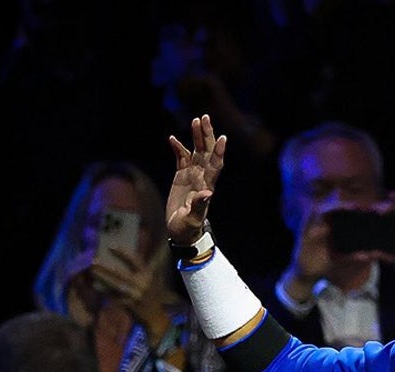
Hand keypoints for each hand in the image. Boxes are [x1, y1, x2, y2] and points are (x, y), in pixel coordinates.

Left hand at [88, 247, 179, 332]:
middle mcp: (142, 284)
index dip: (122, 253)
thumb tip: (121, 260)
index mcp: (148, 275)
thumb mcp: (150, 281)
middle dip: (105, 267)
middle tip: (93, 261)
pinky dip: (105, 292)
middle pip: (120, 273)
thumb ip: (139, 271)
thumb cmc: (151, 296)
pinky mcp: (130, 305)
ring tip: (92, 272)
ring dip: (103, 278)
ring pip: (115, 285)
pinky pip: (114, 297)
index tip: (110, 246)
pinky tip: (96, 287)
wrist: (156, 318)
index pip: (134, 261)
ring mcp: (136, 295)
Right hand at [166, 114, 225, 242]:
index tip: (222, 138)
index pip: (215, 165)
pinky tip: (172, 138)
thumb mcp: (192, 218)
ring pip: (196, 151)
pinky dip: (178, 147)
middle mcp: (202, 177)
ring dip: (197, 136)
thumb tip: (207, 194)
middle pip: (207, 152)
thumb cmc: (187, 227)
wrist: (181, 231)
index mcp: (206, 185)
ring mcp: (192, 175)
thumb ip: (199, 206)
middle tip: (206, 117)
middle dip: (207, 135)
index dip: (218, 152)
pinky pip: (181, 157)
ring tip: (196, 120)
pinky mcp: (182, 176)